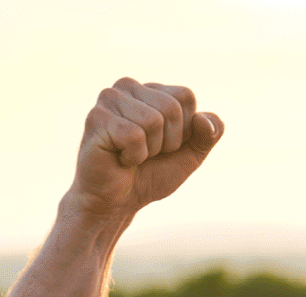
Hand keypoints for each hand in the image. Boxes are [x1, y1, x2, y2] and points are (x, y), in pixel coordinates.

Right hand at [68, 79, 222, 221]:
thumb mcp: (190, 155)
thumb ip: (208, 136)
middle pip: (171, 108)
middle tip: (147, 153)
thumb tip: (203, 119)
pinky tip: (120, 159)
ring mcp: (109, 99)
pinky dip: (133, 156)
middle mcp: (128, 86)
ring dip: (149, 150)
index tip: (165, 144)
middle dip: (167, 142)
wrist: (118, 202)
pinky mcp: (97, 117)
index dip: (184, 129)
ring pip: (153, 120)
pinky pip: (133, 136)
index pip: (186, 96)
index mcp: (151, 89)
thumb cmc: (150, 175)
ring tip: (132, 155)